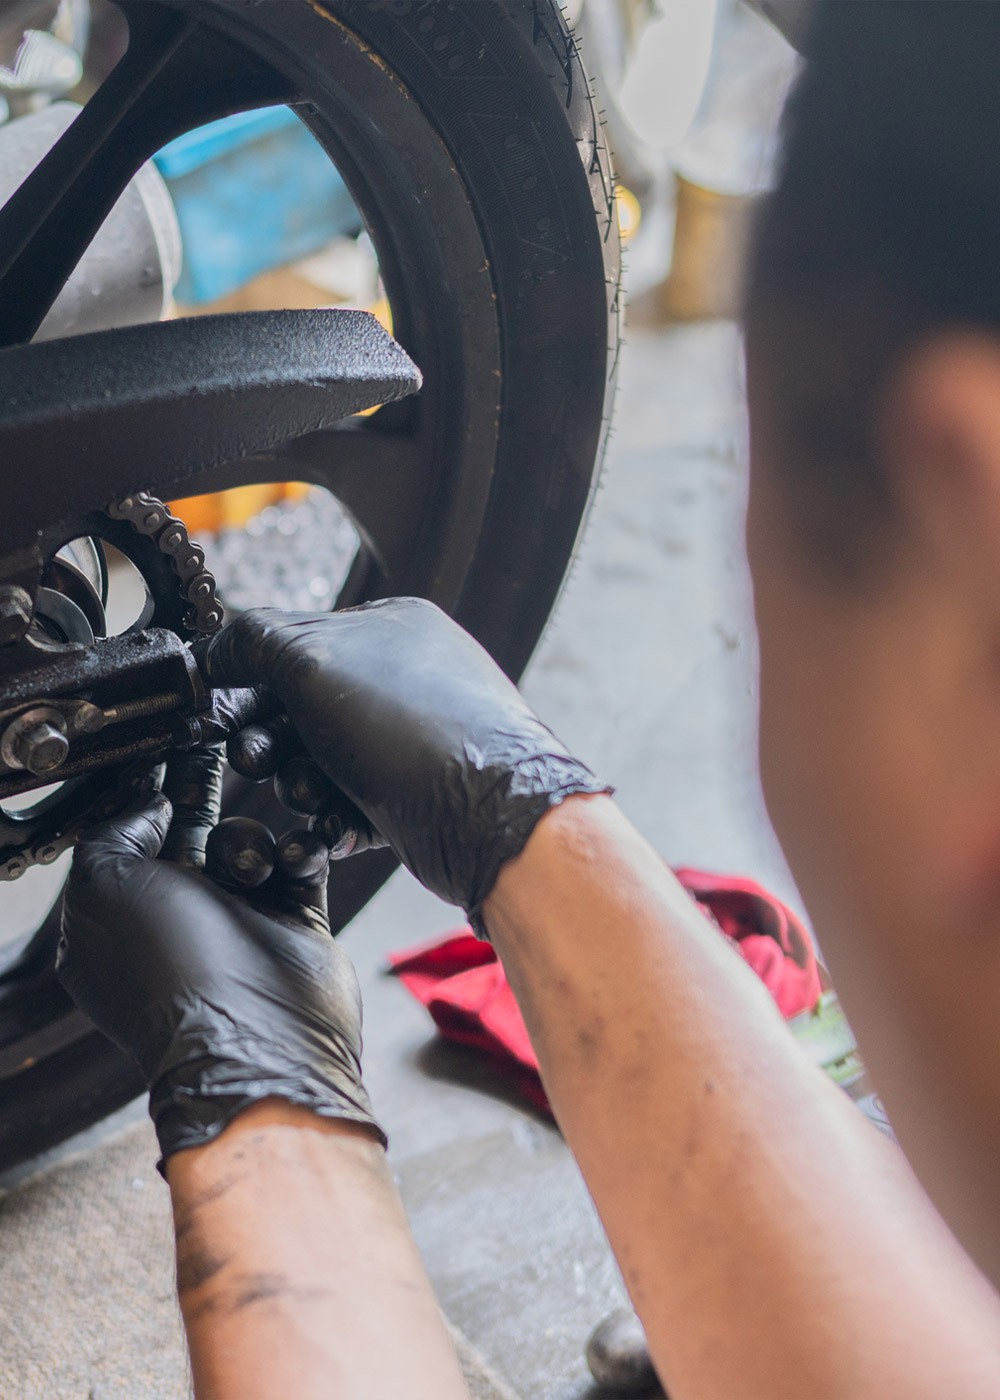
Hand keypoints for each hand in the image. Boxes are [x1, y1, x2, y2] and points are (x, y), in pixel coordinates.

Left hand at [57, 751, 383, 1166]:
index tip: (169, 746)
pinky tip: (297, 858)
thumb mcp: (104, 887)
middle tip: (223, 746)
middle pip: (189, 833)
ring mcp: (238, 921)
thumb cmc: (171, 966)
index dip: (146, 791)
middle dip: (203, 793)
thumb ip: (112, 829)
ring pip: (246, 843)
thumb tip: (148, 801)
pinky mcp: (295, 923)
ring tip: (252, 867)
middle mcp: (176, 918)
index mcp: (118, 915)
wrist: (259, 1037)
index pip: (127, 837)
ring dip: (249, 840)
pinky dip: (301, 852)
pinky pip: (301, 862)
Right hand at [201, 599, 607, 931]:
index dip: (251, 678)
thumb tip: (215, 651)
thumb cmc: (415, 727)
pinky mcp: (415, 802)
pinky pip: (350, 809)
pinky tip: (322, 833)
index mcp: (391, 627)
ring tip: (306, 792)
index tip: (216, 709)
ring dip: (300, 782)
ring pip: (324, 764)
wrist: (489, 817)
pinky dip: (329, 823)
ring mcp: (413, 743)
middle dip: (272, 738)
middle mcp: (406, 681)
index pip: (298, 642)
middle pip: (306, 709)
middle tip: (254, 757)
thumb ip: (253, 643)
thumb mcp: (313, 661)